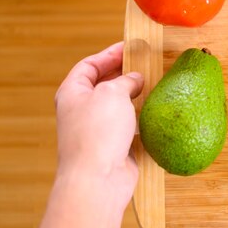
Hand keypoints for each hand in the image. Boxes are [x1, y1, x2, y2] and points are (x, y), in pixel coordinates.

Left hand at [54, 42, 143, 203]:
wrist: (98, 179)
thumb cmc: (97, 133)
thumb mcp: (111, 93)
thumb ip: (125, 81)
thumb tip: (136, 79)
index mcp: (72, 93)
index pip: (89, 66)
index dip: (108, 54)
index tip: (129, 48)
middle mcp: (82, 110)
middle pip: (103, 84)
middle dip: (123, 74)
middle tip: (145, 65)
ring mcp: (98, 129)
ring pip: (118, 106)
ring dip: (135, 96)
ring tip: (154, 85)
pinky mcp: (114, 146)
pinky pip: (129, 125)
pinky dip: (141, 117)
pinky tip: (155, 111)